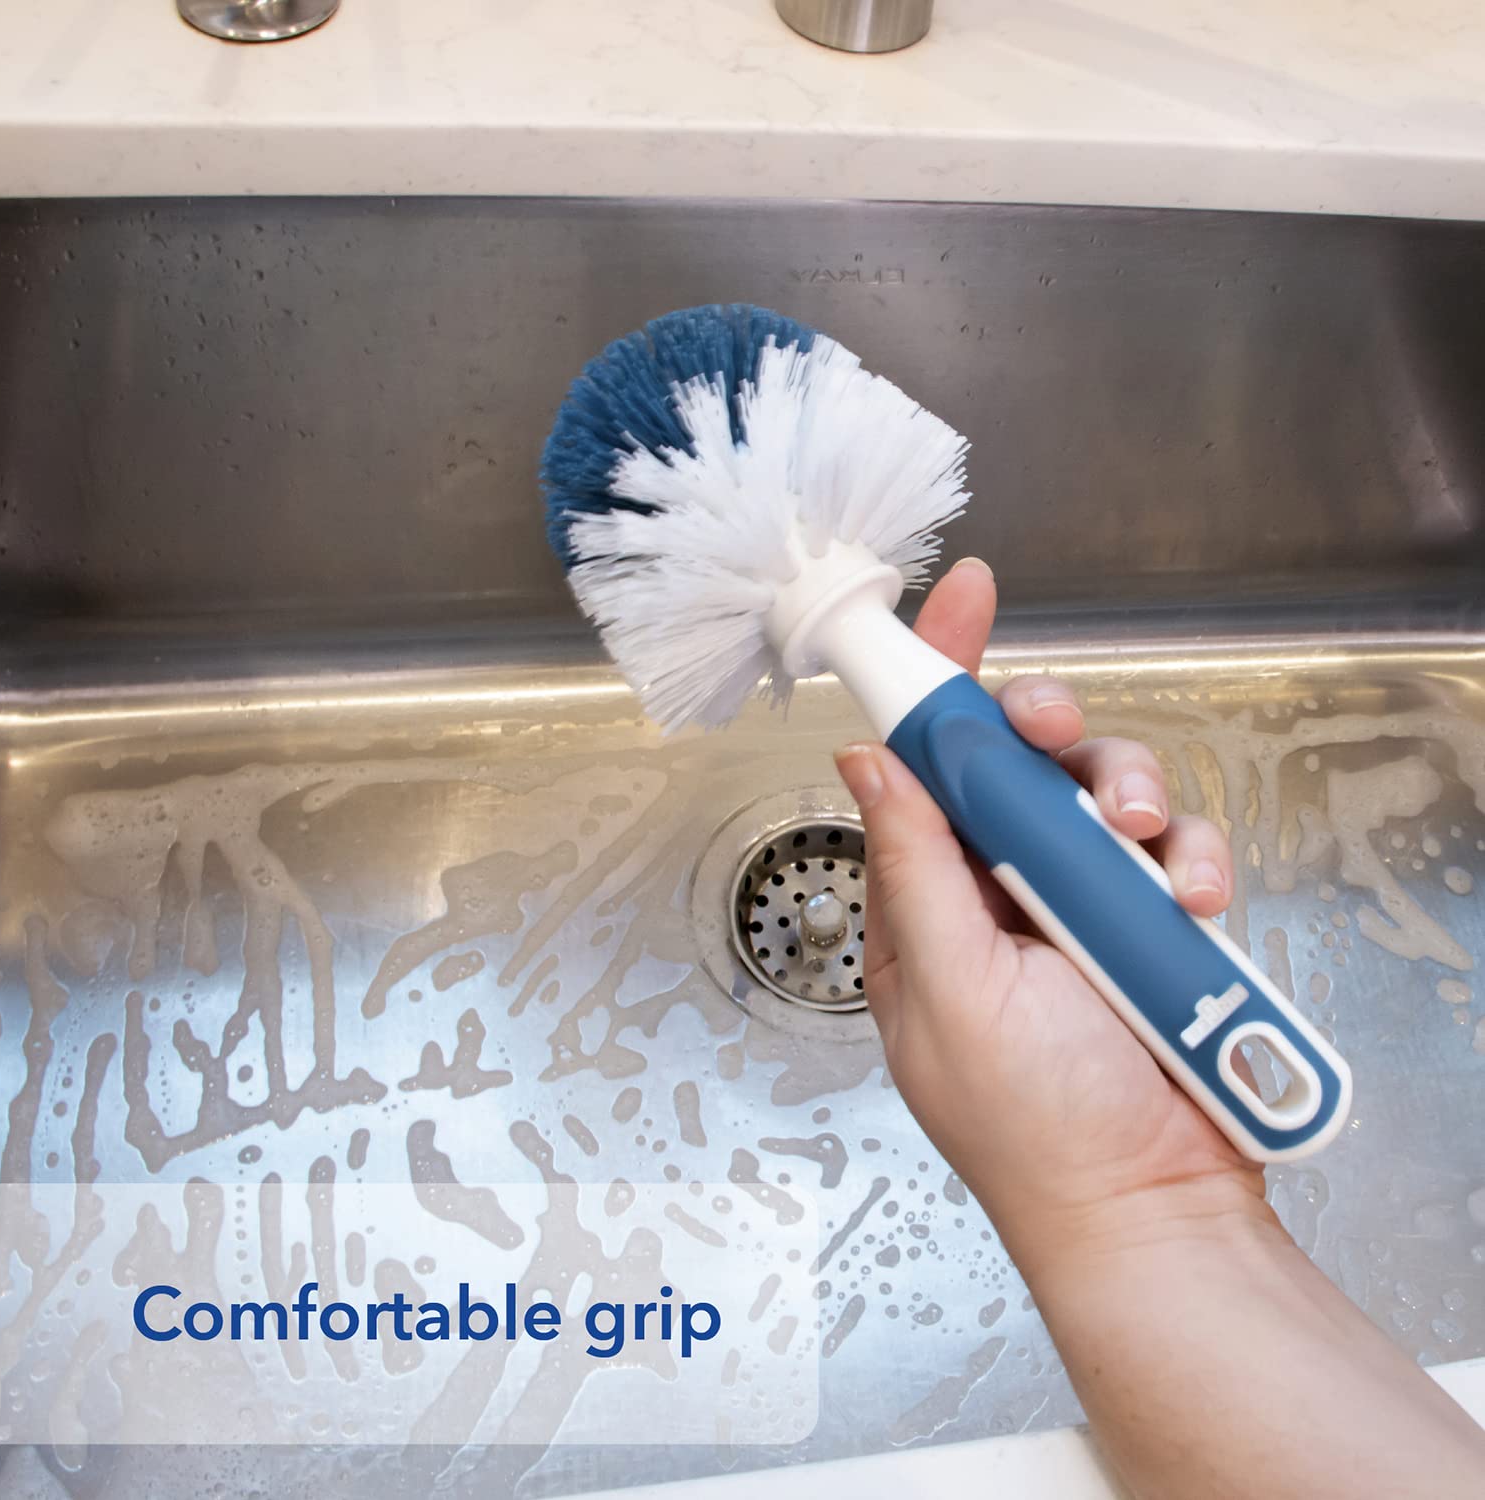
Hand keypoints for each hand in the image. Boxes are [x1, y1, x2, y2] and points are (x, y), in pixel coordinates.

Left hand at [835, 557, 1267, 1273]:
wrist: (1153, 1210)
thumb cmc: (1035, 1129)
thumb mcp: (952, 991)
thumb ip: (914, 870)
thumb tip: (867, 763)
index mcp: (924, 904)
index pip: (920, 766)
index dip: (936, 677)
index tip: (958, 598)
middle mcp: (996, 891)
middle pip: (1018, 758)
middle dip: (1045, 730)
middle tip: (1057, 736)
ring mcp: (1079, 903)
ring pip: (1101, 788)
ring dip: (1126, 796)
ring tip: (1135, 850)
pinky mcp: (1150, 918)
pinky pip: (1172, 843)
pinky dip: (1187, 856)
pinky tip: (1188, 899)